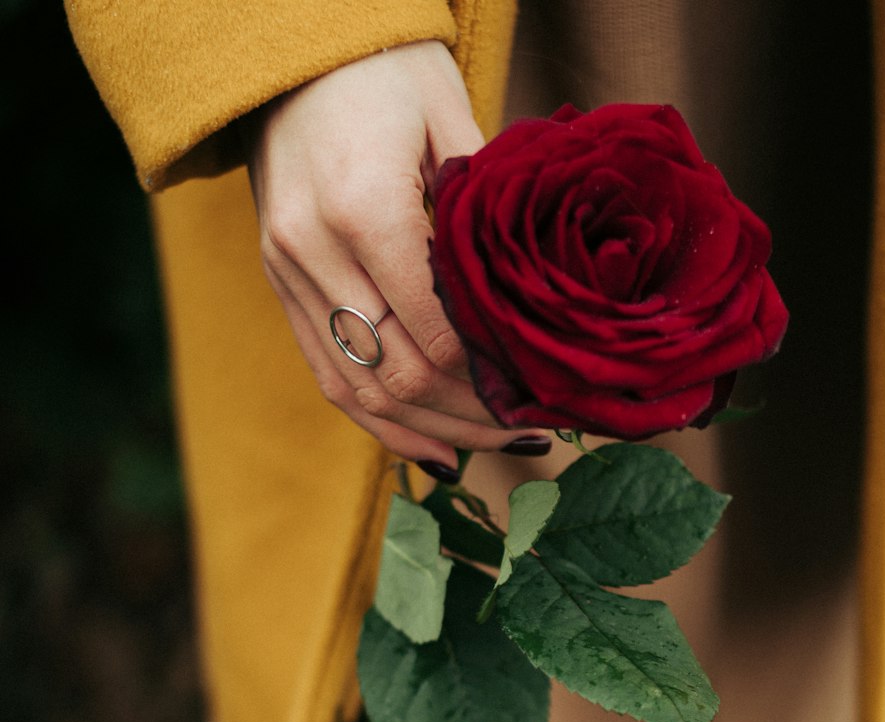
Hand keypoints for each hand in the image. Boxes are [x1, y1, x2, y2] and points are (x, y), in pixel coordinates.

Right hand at [244, 41, 548, 472]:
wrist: (288, 44)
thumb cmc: (384, 69)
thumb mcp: (450, 119)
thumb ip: (483, 214)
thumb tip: (531, 310)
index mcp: (364, 210)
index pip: (436, 337)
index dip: (491, 382)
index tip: (541, 397)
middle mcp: (315, 252)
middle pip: (399, 376)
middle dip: (470, 417)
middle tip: (530, 435)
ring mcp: (287, 273)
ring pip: (359, 392)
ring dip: (429, 430)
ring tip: (490, 450)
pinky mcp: (278, 283)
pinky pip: (327, 374)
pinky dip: (381, 420)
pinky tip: (433, 447)